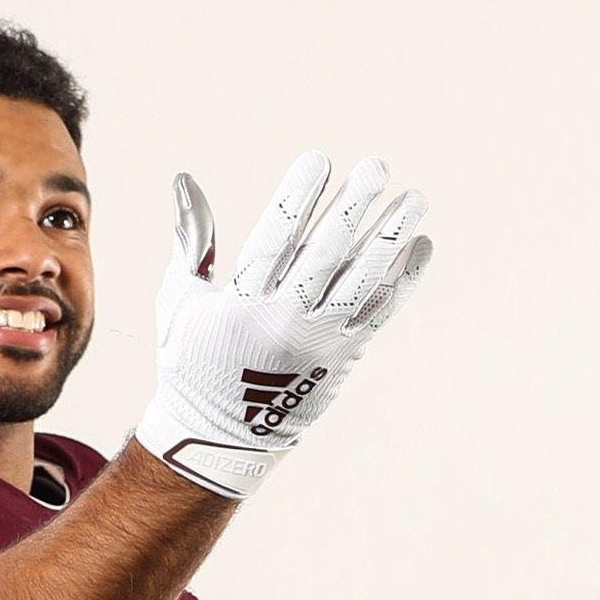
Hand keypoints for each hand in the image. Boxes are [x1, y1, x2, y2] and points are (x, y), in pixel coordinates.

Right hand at [133, 156, 433, 501]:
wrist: (222, 439)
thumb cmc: (192, 362)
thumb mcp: (179, 302)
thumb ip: (190, 241)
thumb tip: (185, 179)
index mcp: (241, 306)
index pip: (277, 238)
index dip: (300, 197)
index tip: (319, 160)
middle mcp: (286, 323)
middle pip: (327, 253)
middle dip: (354, 207)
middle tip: (377, 168)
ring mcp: (321, 343)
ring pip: (364, 281)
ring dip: (393, 236)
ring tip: (414, 198)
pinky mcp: (344, 359)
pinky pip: (382, 313)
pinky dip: (405, 279)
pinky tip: (420, 244)